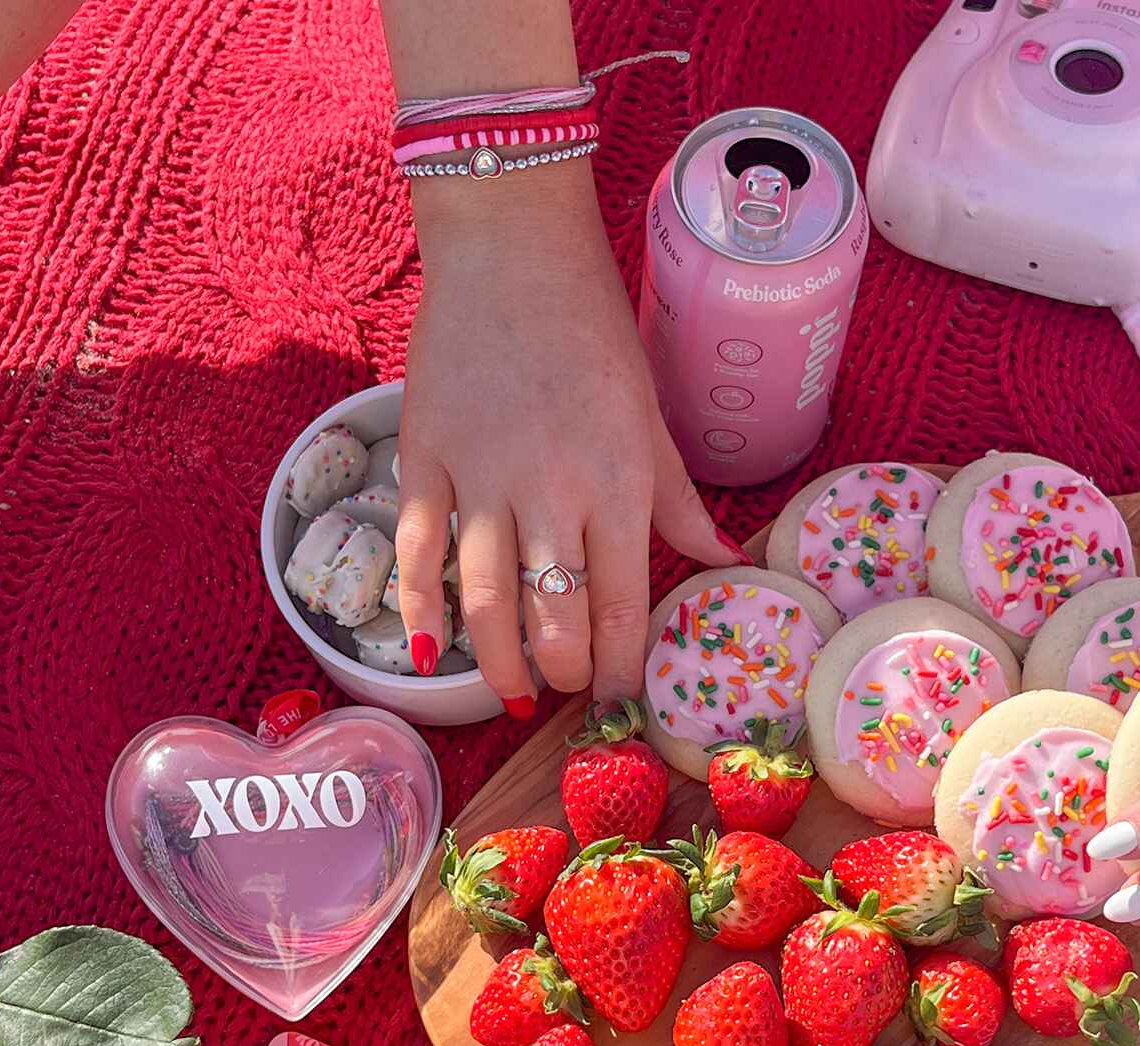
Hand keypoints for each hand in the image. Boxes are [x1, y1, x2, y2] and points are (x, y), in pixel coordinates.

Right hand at [394, 164, 737, 710]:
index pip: (623, 606)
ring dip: (499, 662)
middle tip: (567, 684)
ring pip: (484, 600)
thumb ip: (679, 502)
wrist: (511, 249)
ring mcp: (481, 477)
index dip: (620, 669)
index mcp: (618, 483)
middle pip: (553, 618)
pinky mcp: (425, 458)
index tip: (619, 702)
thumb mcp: (650, 417)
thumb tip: (723, 559)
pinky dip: (419, 610)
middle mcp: (552, 491)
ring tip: (513, 689)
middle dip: (564, 672)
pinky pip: (416, 553)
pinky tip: (432, 654)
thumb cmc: (593, 330)